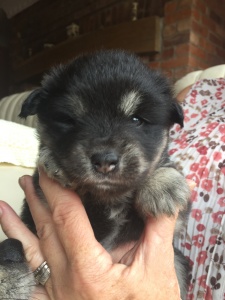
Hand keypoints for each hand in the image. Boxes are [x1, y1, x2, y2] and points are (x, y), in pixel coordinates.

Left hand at [0, 170, 192, 299]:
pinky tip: (9, 248)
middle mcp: (65, 282)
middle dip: (38, 198)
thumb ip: (159, 227)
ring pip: (30, 252)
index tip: (51, 168)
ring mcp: (56, 294)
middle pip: (46, 229)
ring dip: (17, 225)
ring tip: (4, 205)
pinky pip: (28, 280)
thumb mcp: (159, 267)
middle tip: (33, 174)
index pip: (66, 216)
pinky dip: (17, 259)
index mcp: (89, 269)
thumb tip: (166, 195)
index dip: (56, 188)